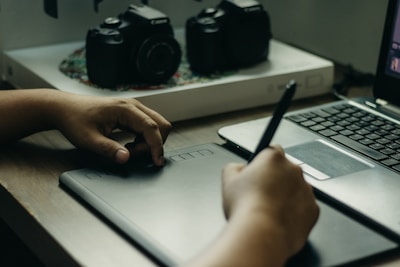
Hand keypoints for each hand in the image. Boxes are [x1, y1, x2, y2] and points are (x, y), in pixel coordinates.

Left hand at [53, 93, 170, 165]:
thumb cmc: (74, 120)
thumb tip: (126, 159)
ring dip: (150, 141)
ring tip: (130, 150)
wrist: (64, 108)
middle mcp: (133, 105)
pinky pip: (148, 125)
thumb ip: (108, 150)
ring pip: (157, 124)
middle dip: (155, 143)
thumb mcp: (88, 140)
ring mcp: (133, 108)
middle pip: (161, 124)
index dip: (157, 146)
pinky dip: (145, 138)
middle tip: (135, 155)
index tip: (156, 162)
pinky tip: (129, 145)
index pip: (152, 127)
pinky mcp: (131, 112)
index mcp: (125, 109)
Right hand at [222, 145, 318, 257]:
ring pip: (296, 189)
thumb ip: (234, 167)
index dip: (263, 162)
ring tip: (268, 210)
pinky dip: (295, 212)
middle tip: (260, 194)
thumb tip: (239, 168)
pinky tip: (279, 219)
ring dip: (286, 196)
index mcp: (274, 158)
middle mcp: (294, 170)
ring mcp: (306, 190)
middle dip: (276, 179)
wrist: (261, 234)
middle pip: (285, 170)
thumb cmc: (245, 207)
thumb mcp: (228, 180)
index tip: (259, 172)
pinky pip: (304, 207)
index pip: (272, 150)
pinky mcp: (313, 209)